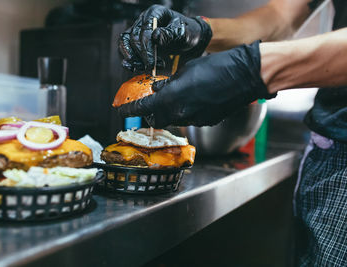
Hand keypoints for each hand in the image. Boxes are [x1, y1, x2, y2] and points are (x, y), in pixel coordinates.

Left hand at [117, 41, 275, 127]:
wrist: (244, 76)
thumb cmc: (215, 67)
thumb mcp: (186, 70)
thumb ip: (169, 83)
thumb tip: (158, 88)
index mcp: (171, 99)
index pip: (144, 108)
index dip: (130, 110)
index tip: (121, 111)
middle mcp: (181, 114)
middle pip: (158, 120)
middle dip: (151, 114)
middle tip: (150, 106)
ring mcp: (195, 120)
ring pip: (174, 119)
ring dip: (170, 111)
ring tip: (176, 97)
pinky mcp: (207, 121)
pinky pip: (190, 119)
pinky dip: (186, 112)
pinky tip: (194, 100)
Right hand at [119, 5, 211, 70]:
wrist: (188, 38)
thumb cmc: (187, 32)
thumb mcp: (183, 32)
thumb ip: (170, 34)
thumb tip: (155, 36)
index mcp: (155, 13)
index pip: (144, 29)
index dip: (146, 47)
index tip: (151, 62)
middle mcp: (143, 20)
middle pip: (132, 37)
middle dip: (140, 55)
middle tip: (150, 67)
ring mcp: (138, 30)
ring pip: (125, 43)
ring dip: (131, 58)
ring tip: (141, 68)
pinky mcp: (136, 42)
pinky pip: (126, 50)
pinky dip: (129, 60)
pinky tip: (135, 68)